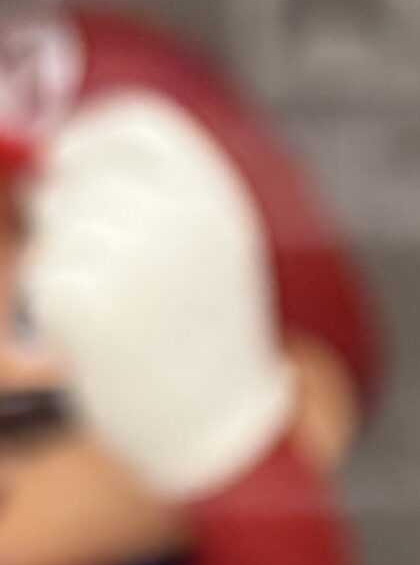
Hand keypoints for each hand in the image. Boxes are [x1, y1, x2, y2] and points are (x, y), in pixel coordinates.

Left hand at [22, 90, 293, 499]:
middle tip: (96, 271)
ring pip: (57, 229)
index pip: (136, 122)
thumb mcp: (209, 255)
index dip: (90, 138)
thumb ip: (154, 198)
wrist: (226, 442)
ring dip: (65, 267)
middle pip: (80, 175)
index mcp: (218, 200)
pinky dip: (58, 313)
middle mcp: (182, 220)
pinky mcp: (95, 305)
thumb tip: (52, 152)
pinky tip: (97, 345)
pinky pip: (47, 280)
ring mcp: (138, 261)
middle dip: (67, 213)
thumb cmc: (205, 350)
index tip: (69, 165)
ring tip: (115, 318)